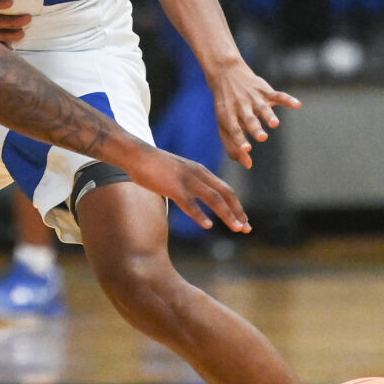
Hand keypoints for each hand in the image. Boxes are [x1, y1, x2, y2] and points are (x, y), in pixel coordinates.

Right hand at [120, 144, 251, 232]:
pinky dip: (200, 215)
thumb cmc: (155, 165)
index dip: (237, 206)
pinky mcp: (173, 186)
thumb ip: (190, 183)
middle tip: (247, 229)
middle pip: (225, 194)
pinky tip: (208, 225)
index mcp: (200, 171)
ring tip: (237, 228)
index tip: (244, 220)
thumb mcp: (179, 172)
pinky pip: (190, 203)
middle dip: (238, 212)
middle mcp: (198, 174)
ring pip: (213, 199)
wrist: (136, 154)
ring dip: (227, 215)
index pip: (226, 190)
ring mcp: (186, 180)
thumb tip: (196, 198)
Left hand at [208, 59, 301, 167]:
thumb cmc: (226, 107)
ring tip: (275, 124)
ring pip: (262, 107)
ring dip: (269, 115)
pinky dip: (287, 99)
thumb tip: (248, 165)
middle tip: (262, 138)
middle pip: (248, 119)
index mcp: (228, 116)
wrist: (225, 74)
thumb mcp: (224, 125)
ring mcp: (253, 98)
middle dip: (255, 128)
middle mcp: (240, 107)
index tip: (247, 150)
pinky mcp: (264, 91)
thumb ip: (233, 147)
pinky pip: (277, 95)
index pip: (234, 130)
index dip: (240, 140)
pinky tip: (297, 105)